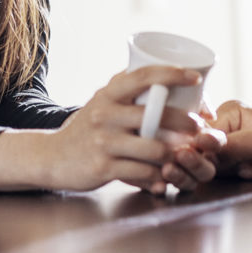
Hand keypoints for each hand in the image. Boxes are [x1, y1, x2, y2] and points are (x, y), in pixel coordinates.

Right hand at [36, 66, 218, 194]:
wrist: (52, 157)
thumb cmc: (87, 128)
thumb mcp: (102, 102)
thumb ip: (128, 91)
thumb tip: (168, 81)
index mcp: (109, 94)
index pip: (144, 75)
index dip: (173, 74)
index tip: (196, 76)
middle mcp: (105, 114)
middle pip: (156, 115)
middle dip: (185, 121)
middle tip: (199, 127)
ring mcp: (104, 142)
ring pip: (155, 148)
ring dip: (175, 154)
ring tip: (185, 155)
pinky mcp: (103, 167)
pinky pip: (142, 173)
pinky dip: (158, 177)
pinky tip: (165, 179)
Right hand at [204, 100, 251, 178]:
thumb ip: (231, 143)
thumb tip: (200, 141)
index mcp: (230, 112)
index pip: (202, 132)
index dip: (206, 149)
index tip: (219, 160)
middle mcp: (227, 126)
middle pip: (203, 148)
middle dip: (222, 162)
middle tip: (246, 165)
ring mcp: (229, 145)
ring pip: (210, 163)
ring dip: (230, 171)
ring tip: (251, 168)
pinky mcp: (233, 163)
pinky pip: (219, 173)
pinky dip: (233, 177)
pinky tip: (251, 173)